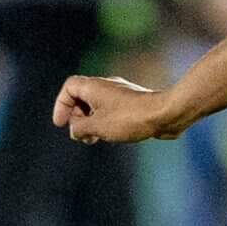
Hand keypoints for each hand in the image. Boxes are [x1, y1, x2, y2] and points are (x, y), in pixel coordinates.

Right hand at [53, 75, 184, 144]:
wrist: (165, 114)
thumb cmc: (130, 118)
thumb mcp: (97, 126)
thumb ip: (79, 128)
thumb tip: (75, 130)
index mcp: (94, 86)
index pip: (69, 87)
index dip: (61, 105)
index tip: (61, 123)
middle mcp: (106, 86)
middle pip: (81, 97)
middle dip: (77, 118)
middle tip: (82, 135)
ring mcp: (121, 94)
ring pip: (97, 105)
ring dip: (91, 122)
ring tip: (95, 139)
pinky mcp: (132, 103)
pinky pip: (111, 110)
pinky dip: (105, 122)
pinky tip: (111, 136)